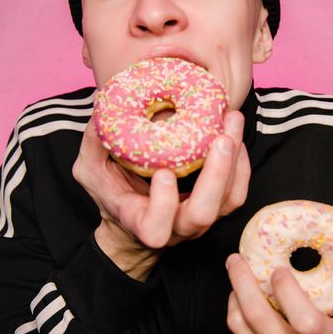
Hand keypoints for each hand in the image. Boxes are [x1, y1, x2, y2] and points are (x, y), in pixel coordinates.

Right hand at [73, 110, 249, 279]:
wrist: (133, 220)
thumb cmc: (112, 193)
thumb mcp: (91, 169)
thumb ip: (94, 142)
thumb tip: (103, 106)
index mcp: (140, 220)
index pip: (154, 227)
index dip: (163, 205)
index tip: (163, 174)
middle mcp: (174, 226)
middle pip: (202, 213)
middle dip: (216, 176)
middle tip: (221, 137)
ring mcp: (198, 219)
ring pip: (227, 201)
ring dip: (234, 162)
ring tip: (232, 121)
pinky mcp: (216, 208)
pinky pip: (237, 193)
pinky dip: (242, 165)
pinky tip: (235, 135)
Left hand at [226, 239, 332, 333]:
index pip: (306, 323)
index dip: (287, 293)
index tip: (278, 269)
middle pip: (261, 323)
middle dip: (243, 284)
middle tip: (237, 259)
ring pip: (242, 330)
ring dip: (235, 296)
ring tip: (237, 273)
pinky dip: (239, 314)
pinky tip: (244, 297)